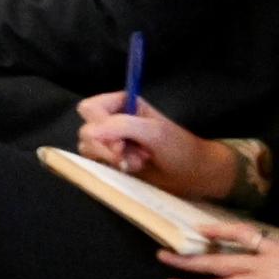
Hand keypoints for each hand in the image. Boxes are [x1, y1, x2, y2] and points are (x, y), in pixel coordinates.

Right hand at [71, 91, 238, 201]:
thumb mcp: (155, 132)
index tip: (119, 143)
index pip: (90, 108)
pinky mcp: (110, 160)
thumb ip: (123, 126)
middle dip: (106, 147)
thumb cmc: (180, 149)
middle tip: (127, 154)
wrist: (192, 176)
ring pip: (88, 147)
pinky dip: (111, 167)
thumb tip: (90, 132)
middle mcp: (113, 119)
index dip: (99, 126)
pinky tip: (131, 169)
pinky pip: (94, 162)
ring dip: (112, 159)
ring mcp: (110, 141)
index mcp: (122, 103)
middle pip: (86, 129)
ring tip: (137, 162)